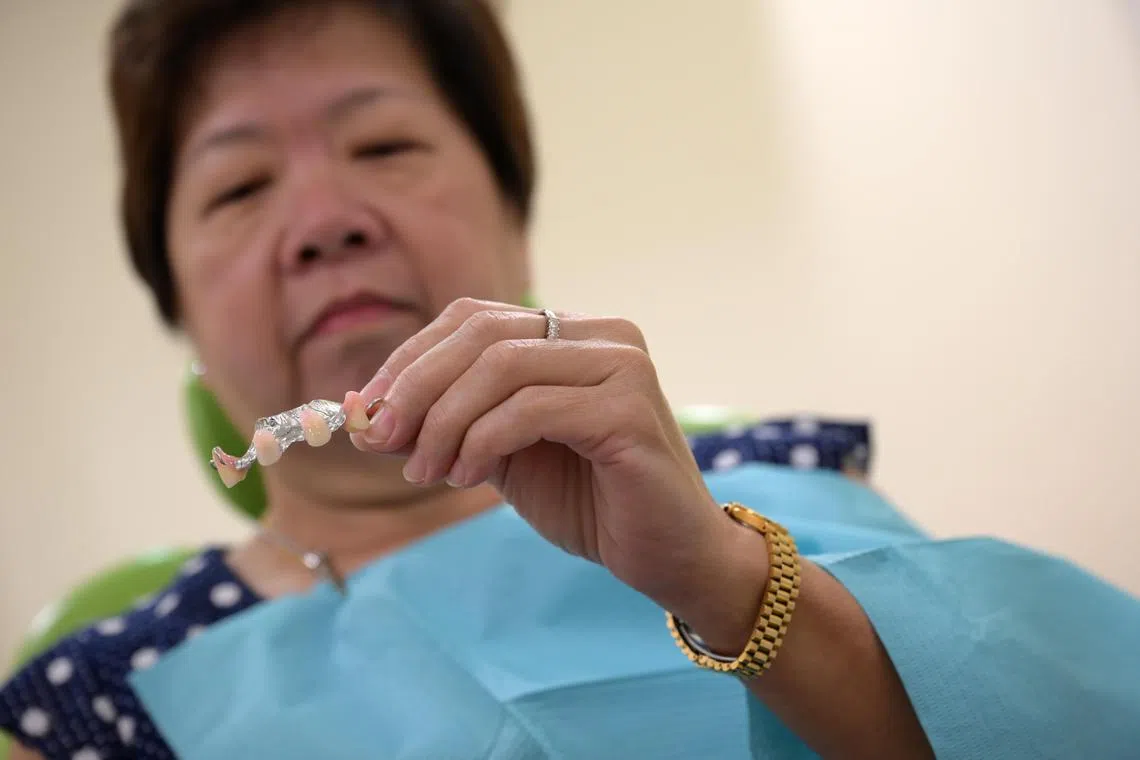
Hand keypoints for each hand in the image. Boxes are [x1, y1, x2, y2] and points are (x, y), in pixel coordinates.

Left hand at [348, 298, 767, 625]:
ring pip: (500, 367)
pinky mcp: (629, 409)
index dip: (411, 357)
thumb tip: (364, 409)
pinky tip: (469, 475)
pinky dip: (482, 441)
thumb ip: (446, 422)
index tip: (370, 409)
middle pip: (482, 334)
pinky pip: (529, 409)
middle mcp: (603, 334)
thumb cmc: (589, 500)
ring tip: (428, 472)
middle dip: (417, 387)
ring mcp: (622, 366)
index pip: (473, 317)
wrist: (667, 555)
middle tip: (383, 440)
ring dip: (444, 422)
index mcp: (574, 333)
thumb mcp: (500, 453)